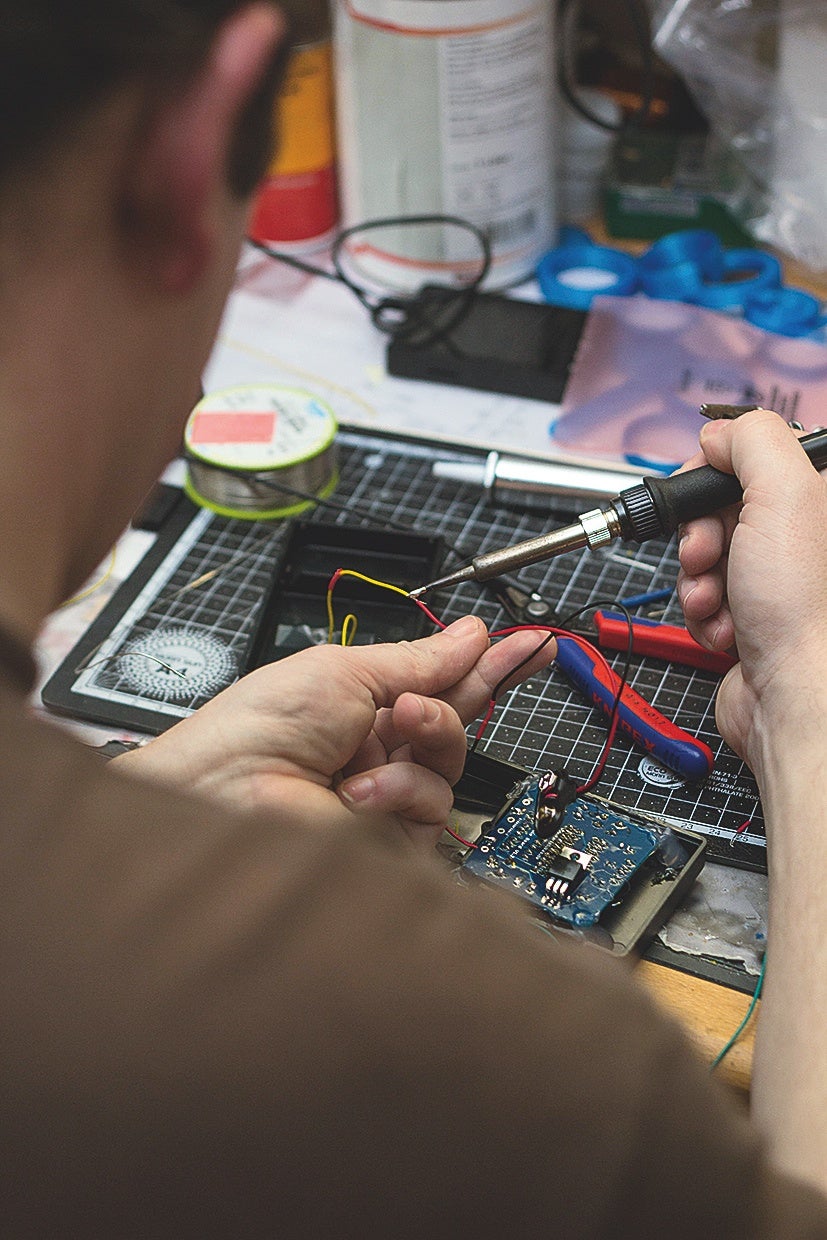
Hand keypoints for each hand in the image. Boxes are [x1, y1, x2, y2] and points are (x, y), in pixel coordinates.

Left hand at [114, 615, 556, 846]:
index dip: (486, 664)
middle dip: (482, 685)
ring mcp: (386, 799)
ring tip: (397, 725)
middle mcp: (378, 752)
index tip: (531, 644)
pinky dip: (402, 789)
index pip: (439, 683)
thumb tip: (470, 635)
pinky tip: (362, 789)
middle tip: (509, 655)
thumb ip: (418, 660)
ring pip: (453, 764)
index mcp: (361, 707)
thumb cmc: (263, 725)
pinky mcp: (392, 842)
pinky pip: (434, 808)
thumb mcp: (345, 670)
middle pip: (457, 722)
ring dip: (432, 734)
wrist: (228, 790)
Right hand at [676, 409, 826, 773]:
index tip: (702, 489)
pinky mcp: (756, 617)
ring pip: (710, 555)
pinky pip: (708, 598)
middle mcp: (805, 537)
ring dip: (697, 579)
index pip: (758, 455)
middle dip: (701, 532)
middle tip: (707, 553)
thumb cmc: (804, 610)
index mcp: (821, 499)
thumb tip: (719, 436)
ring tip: (714, 600)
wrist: (798, 698)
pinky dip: (703, 613)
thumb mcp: (782, 493)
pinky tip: (723, 628)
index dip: (718, 470)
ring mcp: (780, 580)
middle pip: (724, 506)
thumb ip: (751, 441)